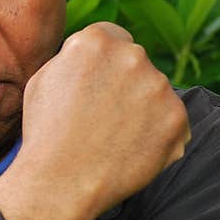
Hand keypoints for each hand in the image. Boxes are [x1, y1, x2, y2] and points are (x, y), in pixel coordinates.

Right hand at [0, 22, 189, 219]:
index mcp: (96, 41)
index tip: (98, 86)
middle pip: (135, 63)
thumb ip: (73, 58)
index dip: (104, 64)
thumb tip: (93, 56)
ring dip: (142, 108)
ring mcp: (158, 86)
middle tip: (104, 116)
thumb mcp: (43, 79)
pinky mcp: (176, 117)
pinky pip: (172, 120)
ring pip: (155, 91)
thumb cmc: (45, 132)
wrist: (61, 181)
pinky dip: (158, 133)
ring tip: (115, 137)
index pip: (113, 38)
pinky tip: (132, 149)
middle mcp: (132, 56)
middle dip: (124, 83)